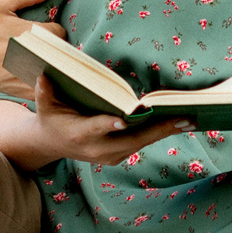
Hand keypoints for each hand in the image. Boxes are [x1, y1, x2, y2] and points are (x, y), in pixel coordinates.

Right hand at [0, 0, 61, 95]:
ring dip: (50, 64)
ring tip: (32, 60)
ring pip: (57, 69)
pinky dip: (43, 82)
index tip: (38, 32)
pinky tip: (29, 75)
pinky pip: (47, 88)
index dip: (50, 30)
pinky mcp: (28, 92)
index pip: (59, 32)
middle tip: (35, 46)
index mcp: (35, 33)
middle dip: (51, 47)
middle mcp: (39, 56)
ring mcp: (34, 76)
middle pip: (61, 52)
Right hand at [24, 77, 189, 167]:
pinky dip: (159, 133)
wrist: (51, 144)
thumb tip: (43, 76)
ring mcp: (109, 155)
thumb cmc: (50, 116)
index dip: (109, 125)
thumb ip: (44, 92)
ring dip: (165, 131)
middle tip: (183, 118)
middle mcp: (97, 149)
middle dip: (158, 129)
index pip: (96, 129)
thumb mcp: (44, 104)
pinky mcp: (118, 156)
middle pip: (131, 139)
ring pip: (141, 143)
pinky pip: (141, 143)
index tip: (125, 119)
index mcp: (78, 134)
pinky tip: (177, 123)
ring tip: (188, 119)